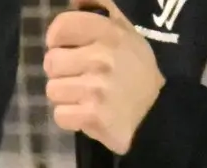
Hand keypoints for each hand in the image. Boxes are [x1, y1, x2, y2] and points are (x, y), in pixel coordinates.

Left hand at [47, 0, 163, 155]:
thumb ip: (102, 11)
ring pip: (52, 90)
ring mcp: (97, 87)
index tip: (66, 47)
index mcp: (110, 33)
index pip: (62, 25)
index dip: (56, 38)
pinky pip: (60, 115)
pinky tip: (89, 112)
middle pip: (51, 61)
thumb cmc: (134, 70)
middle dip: (61, 72)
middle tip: (83, 76)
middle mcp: (102, 57)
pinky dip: (71, 118)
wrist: (156, 112)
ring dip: (66, 96)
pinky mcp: (92, 114)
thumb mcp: (125, 33)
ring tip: (88, 95)